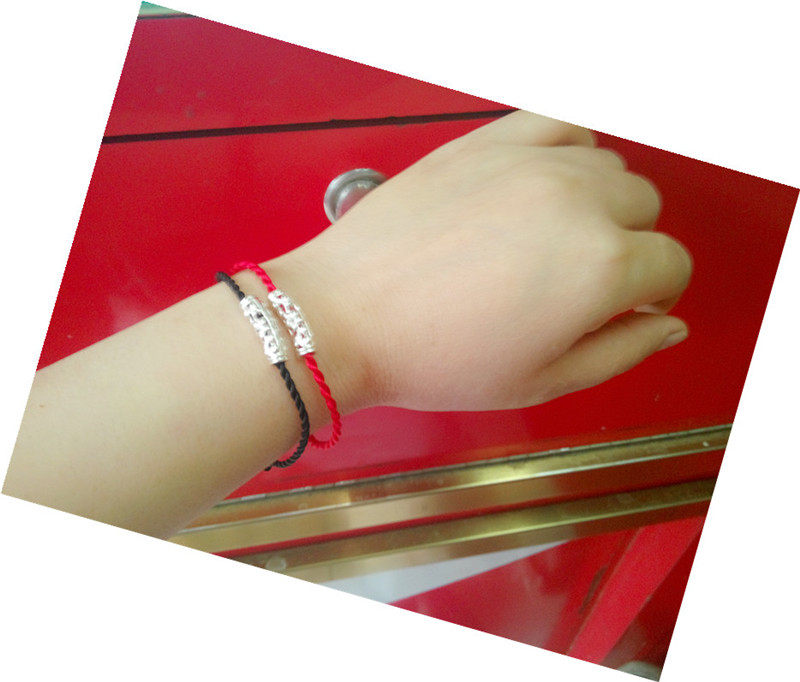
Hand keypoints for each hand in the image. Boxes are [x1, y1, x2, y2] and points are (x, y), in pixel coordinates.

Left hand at [267, 111, 692, 412]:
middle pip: (645, 207)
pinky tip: (546, 181)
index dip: (656, 293)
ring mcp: (530, 162)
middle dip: (629, 247)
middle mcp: (577, 201)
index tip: (627, 308)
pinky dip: (568, 147)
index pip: (672, 263)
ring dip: (599, 201)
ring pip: (607, 166)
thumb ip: (622, 351)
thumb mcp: (542, 382)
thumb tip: (670, 323)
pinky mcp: (486, 141)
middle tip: (581, 281)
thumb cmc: (435, 359)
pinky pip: (558, 122)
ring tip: (553, 238)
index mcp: (601, 267)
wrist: (344, 317)